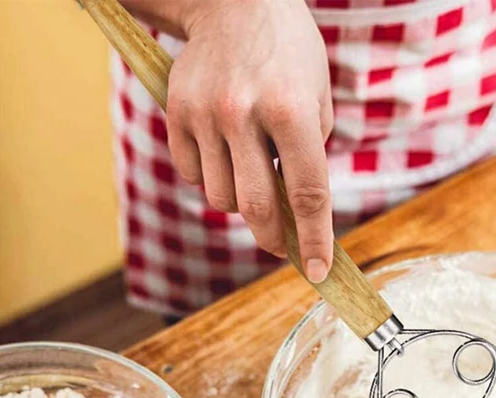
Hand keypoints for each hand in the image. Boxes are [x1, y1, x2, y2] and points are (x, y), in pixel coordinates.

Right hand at [168, 0, 333, 281]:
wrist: (233, 0)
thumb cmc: (288, 56)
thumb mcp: (318, 99)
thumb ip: (310, 156)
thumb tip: (296, 214)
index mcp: (292, 110)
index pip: (307, 193)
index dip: (314, 239)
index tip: (317, 272)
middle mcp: (245, 113)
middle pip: (257, 208)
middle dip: (273, 239)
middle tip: (281, 247)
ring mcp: (206, 113)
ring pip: (221, 198)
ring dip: (240, 203)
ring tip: (252, 174)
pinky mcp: (177, 111)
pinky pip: (194, 174)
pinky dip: (212, 178)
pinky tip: (225, 153)